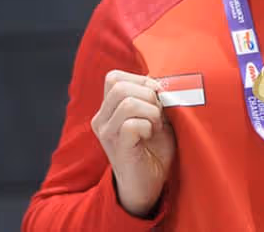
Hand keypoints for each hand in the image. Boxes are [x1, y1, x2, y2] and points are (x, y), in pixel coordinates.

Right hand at [90, 70, 175, 216]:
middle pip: (119, 85)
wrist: (148, 185)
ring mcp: (107, 133)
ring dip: (150, 111)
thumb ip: (154, 98)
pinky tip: (150, 136)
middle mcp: (101, 119)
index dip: (141, 80)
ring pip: (127, 102)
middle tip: (158, 114)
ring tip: (156, 126)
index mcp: (108, 109)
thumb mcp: (155, 117)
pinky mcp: (118, 147)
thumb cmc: (153, 150)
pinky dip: (148, 126)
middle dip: (148, 94)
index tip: (157, 97)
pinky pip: (132, 124)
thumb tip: (162, 82)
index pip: (114, 77)